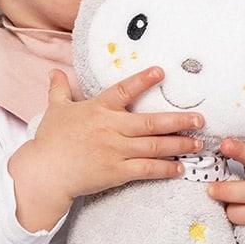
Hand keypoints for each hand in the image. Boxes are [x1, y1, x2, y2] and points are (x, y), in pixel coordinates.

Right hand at [8, 65, 204, 231]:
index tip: (161, 72)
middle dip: (178, 120)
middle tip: (200, 119)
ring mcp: (115, 150)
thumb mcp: (55, 109)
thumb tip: (54, 71)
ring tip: (198, 142)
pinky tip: (180, 168)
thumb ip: (59, 89)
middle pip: (151, 122)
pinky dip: (165, 168)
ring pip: (154, 146)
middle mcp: (111, 128)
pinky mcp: (117, 172)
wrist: (44, 173)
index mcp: (99, 109)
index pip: (124, 91)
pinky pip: (146, 169)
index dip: (143, 80)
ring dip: (179, 144)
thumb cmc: (50, 140)